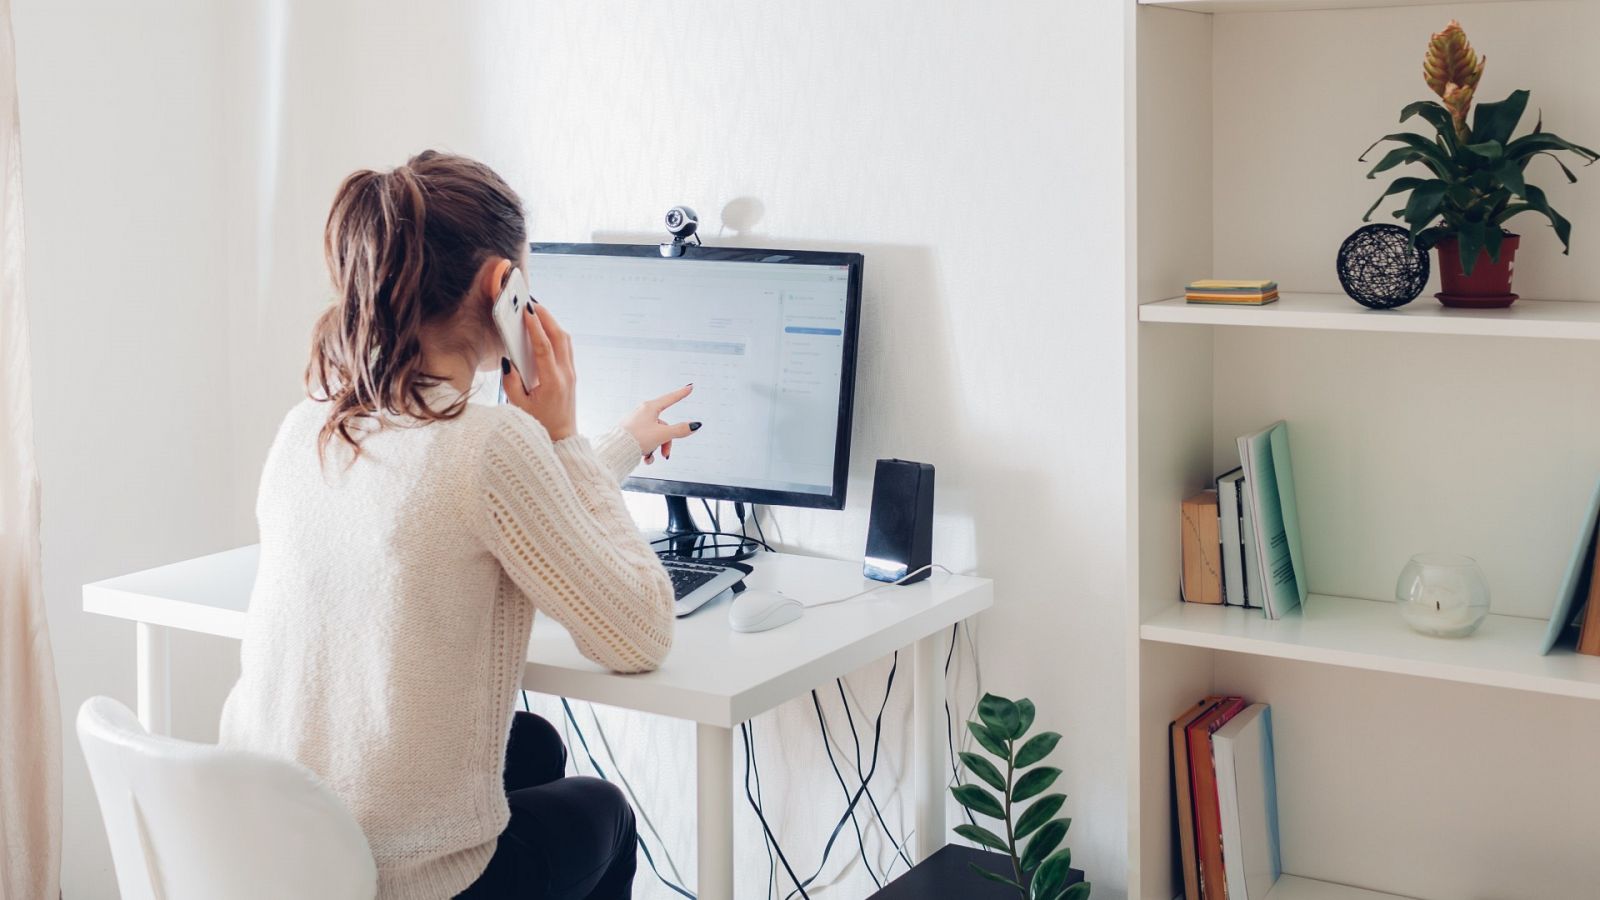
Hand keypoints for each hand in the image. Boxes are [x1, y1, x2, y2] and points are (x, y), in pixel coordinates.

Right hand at [502, 303, 576, 441]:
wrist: (562, 439)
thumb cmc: (539, 424)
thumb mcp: (518, 406)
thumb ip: (511, 382)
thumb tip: (507, 361)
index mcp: (552, 381)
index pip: (544, 347)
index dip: (535, 326)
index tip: (527, 311)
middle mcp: (565, 375)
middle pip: (560, 337)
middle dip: (547, 317)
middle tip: (532, 304)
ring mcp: (571, 373)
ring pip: (565, 340)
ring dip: (553, 323)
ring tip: (538, 312)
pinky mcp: (571, 374)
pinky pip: (566, 348)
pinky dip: (556, 334)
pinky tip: (545, 329)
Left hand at [621, 384, 701, 463]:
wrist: (616, 450)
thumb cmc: (636, 438)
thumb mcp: (662, 434)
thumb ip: (680, 430)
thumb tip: (694, 425)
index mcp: (650, 408)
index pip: (671, 398)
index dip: (682, 393)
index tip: (689, 387)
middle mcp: (643, 413)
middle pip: (664, 426)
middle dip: (666, 442)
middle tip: (666, 454)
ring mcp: (636, 423)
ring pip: (655, 435)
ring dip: (657, 448)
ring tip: (650, 457)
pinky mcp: (631, 433)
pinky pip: (645, 440)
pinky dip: (648, 450)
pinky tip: (644, 458)